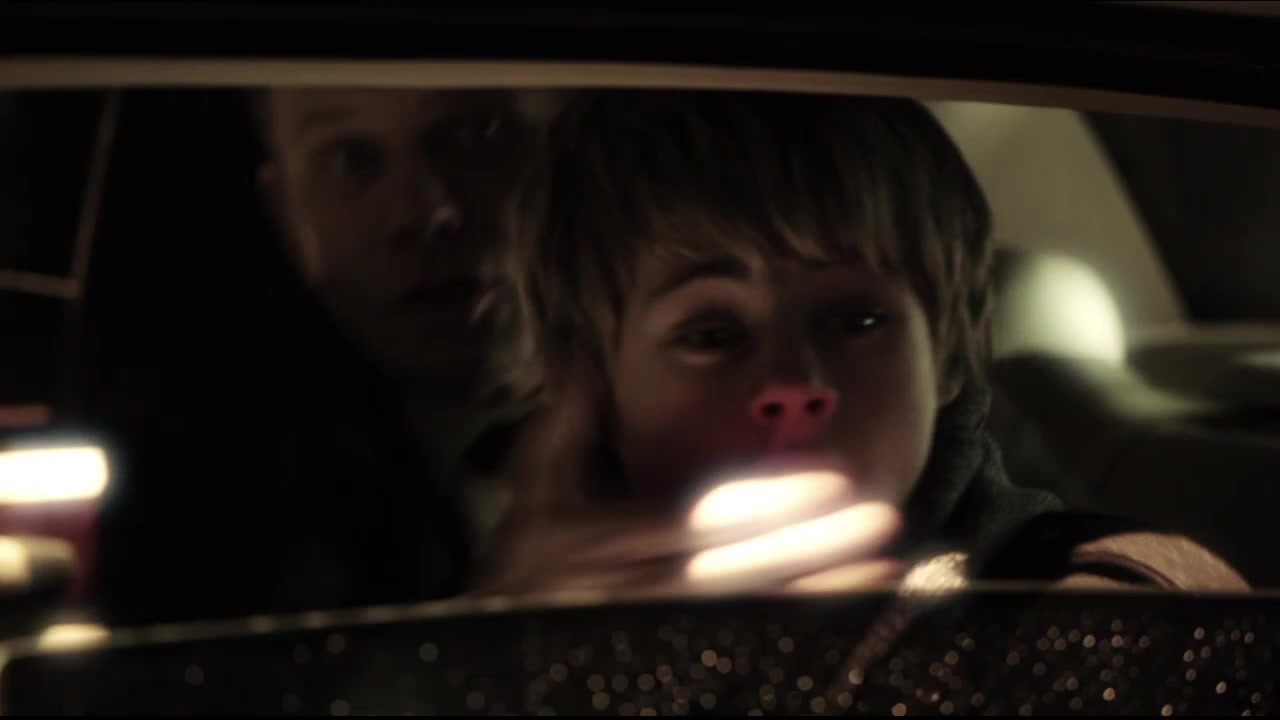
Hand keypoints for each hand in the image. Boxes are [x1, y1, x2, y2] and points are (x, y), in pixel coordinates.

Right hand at [473, 360, 903, 597]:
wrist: (506, 625)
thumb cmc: (530, 551)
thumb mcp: (537, 482)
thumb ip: (565, 422)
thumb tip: (586, 357)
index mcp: (606, 539)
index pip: (701, 519)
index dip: (771, 501)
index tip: (832, 481)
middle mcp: (636, 588)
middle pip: (739, 567)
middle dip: (814, 545)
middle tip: (880, 520)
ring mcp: (658, 625)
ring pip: (749, 608)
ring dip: (820, 590)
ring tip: (883, 570)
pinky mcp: (677, 648)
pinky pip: (744, 636)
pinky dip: (798, 623)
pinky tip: (847, 611)